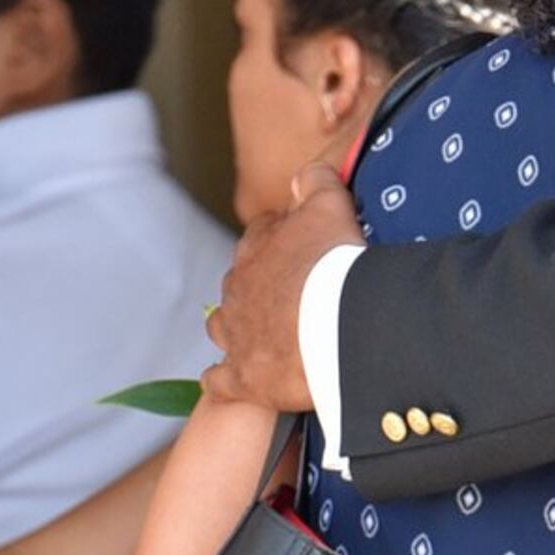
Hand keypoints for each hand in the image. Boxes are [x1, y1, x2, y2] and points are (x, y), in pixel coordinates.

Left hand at [205, 161, 361, 412]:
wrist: (334, 327)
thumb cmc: (334, 266)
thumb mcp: (331, 208)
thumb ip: (317, 184)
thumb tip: (304, 173)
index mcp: (259, 249)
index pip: (262, 235)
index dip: (281, 238)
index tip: (300, 246)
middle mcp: (239, 289)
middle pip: (240, 281)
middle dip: (259, 284)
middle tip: (290, 294)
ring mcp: (236, 335)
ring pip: (222, 326)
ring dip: (236, 327)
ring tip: (258, 334)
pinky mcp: (242, 378)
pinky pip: (220, 380)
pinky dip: (223, 379)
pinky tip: (228, 381)